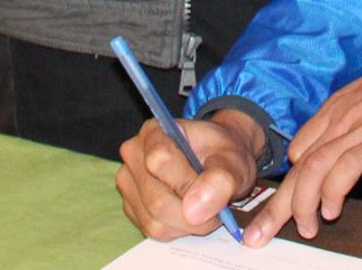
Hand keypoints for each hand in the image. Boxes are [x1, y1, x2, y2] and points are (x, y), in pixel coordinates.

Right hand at [116, 111, 263, 240]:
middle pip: (155, 199)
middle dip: (192, 214)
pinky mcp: (131, 206)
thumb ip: (219, 180)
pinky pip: (152, 230)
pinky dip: (177, 229)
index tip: (213, 193)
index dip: (188, 184)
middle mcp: (134, 154)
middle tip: (216, 210)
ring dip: (186, 225)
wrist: (218, 160)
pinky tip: (189, 213)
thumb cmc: (223, 155)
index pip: (160, 161)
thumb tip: (194, 211)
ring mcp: (129, 182)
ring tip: (203, 208)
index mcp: (155, 131)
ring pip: (154, 220)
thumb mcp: (232, 161)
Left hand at [244, 52, 361, 247]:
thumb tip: (335, 156)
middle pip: (300, 162)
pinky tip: (332, 210)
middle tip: (262, 230)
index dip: (288, 182)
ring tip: (306, 227)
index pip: (300, 147)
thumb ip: (352, 124)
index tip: (280, 208)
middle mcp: (345, 113)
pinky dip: (332, 192)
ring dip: (303, 204)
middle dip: (278, 202)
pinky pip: (346, 168)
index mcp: (340, 104)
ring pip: (315, 166)